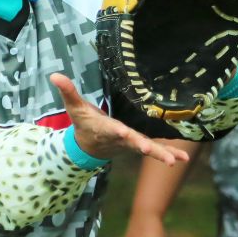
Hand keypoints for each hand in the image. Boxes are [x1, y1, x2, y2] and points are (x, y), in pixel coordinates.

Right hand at [49, 73, 189, 165]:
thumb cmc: (82, 122)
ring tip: (175, 161)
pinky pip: (155, 150)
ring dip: (161, 154)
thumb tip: (54, 75)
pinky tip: (183, 159)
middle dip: (141, 146)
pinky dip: (169, 153)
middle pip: (131, 142)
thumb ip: (67, 91)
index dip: (116, 131)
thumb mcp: (74, 106)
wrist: (88, 147)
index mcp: (104, 128)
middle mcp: (119, 138)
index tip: (122, 132)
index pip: (110, 129)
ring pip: (146, 149)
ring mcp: (130, 144)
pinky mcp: (139, 145)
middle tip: (149, 150)